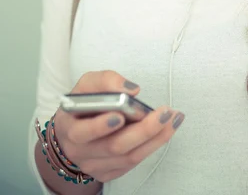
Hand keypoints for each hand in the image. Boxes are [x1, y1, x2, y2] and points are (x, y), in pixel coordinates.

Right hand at [52, 70, 184, 182]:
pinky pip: (134, 162)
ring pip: (129, 156)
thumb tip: (132, 90)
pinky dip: (153, 145)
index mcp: (69, 127)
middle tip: (164, 113)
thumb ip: (105, 81)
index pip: (82, 132)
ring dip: (155, 137)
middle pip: (114, 146)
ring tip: (173, 118)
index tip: (120, 115)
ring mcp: (94, 165)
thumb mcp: (86, 85)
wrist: (73, 132)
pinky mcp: (109, 172)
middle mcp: (80, 151)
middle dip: (143, 130)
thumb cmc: (82, 105)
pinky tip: (166, 129)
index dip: (101, 126)